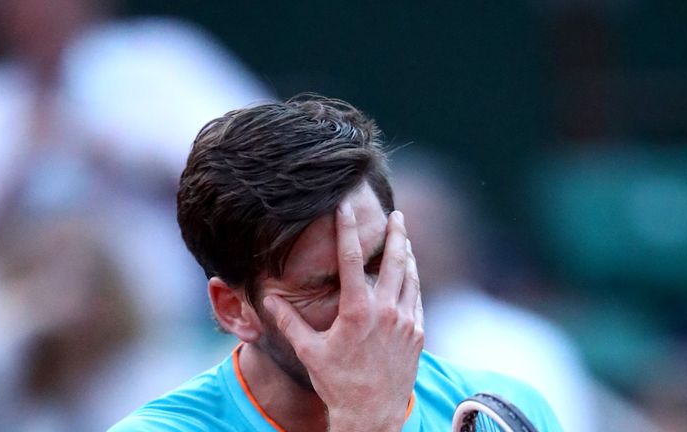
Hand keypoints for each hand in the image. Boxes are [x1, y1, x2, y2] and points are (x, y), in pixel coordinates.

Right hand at [263, 201, 423, 431]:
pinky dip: (413, 280)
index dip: (347, 230)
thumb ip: (289, 322)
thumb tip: (269, 299)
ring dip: (408, 254)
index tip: (346, 208)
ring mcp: (406, 322)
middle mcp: (386, 311)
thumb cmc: (337, 383)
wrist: (372, 414)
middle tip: (397, 214)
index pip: (351, 259)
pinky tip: (410, 272)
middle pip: (395, 260)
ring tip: (405, 237)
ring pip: (411, 277)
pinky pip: (417, 298)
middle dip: (396, 234)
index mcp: (357, 311)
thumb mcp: (309, 351)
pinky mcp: (417, 333)